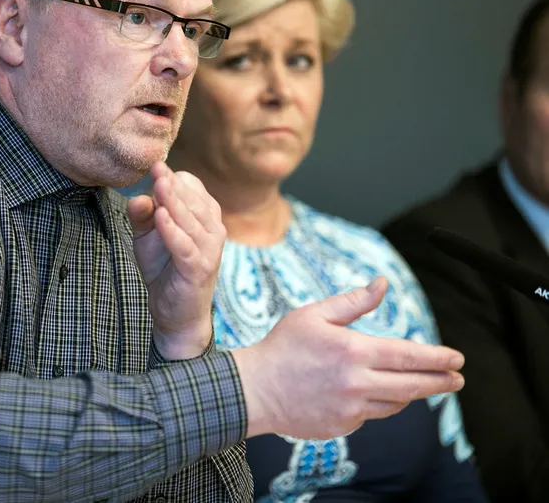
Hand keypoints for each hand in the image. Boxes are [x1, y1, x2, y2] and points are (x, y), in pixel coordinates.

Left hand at [127, 162, 224, 359]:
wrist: (175, 312)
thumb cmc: (164, 268)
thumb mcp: (147, 237)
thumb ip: (142, 216)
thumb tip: (137, 197)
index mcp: (205, 216)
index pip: (193, 187)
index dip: (173, 177)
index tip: (155, 166)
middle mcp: (213, 229)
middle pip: (192, 200)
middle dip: (173, 184)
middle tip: (155, 167)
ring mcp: (209, 249)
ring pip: (191, 220)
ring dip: (174, 202)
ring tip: (159, 185)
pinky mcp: (199, 269)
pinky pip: (186, 246)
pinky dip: (174, 231)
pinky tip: (161, 217)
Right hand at [231, 276, 465, 439]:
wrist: (253, 390)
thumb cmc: (282, 348)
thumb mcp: (314, 315)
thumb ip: (353, 302)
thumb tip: (382, 284)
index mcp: (353, 351)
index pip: (408, 356)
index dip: (437, 358)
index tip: (457, 359)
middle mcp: (357, 382)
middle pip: (412, 385)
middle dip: (440, 381)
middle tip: (457, 379)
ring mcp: (351, 408)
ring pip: (395, 403)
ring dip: (410, 393)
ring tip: (418, 385)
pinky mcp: (342, 426)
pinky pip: (370, 414)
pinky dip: (376, 403)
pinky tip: (368, 393)